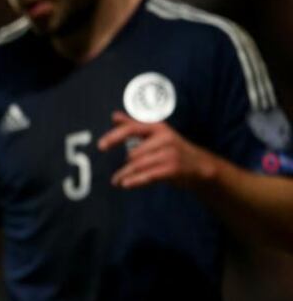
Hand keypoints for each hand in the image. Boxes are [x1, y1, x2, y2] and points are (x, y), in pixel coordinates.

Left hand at [97, 111, 215, 189]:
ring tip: (117, 181)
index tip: (101, 146)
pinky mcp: (173, 168)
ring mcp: (170, 153)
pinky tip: (125, 184)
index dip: (115, 136)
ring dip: (125, 175)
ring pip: (139, 165)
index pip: (132, 128)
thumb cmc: (172, 148)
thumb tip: (114, 116)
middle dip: (124, 166)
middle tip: (115, 176)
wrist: (200, 165)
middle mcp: (165, 138)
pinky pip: (148, 175)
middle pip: (134, 153)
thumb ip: (134, 125)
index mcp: (158, 127)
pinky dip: (135, 181)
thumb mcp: (155, 133)